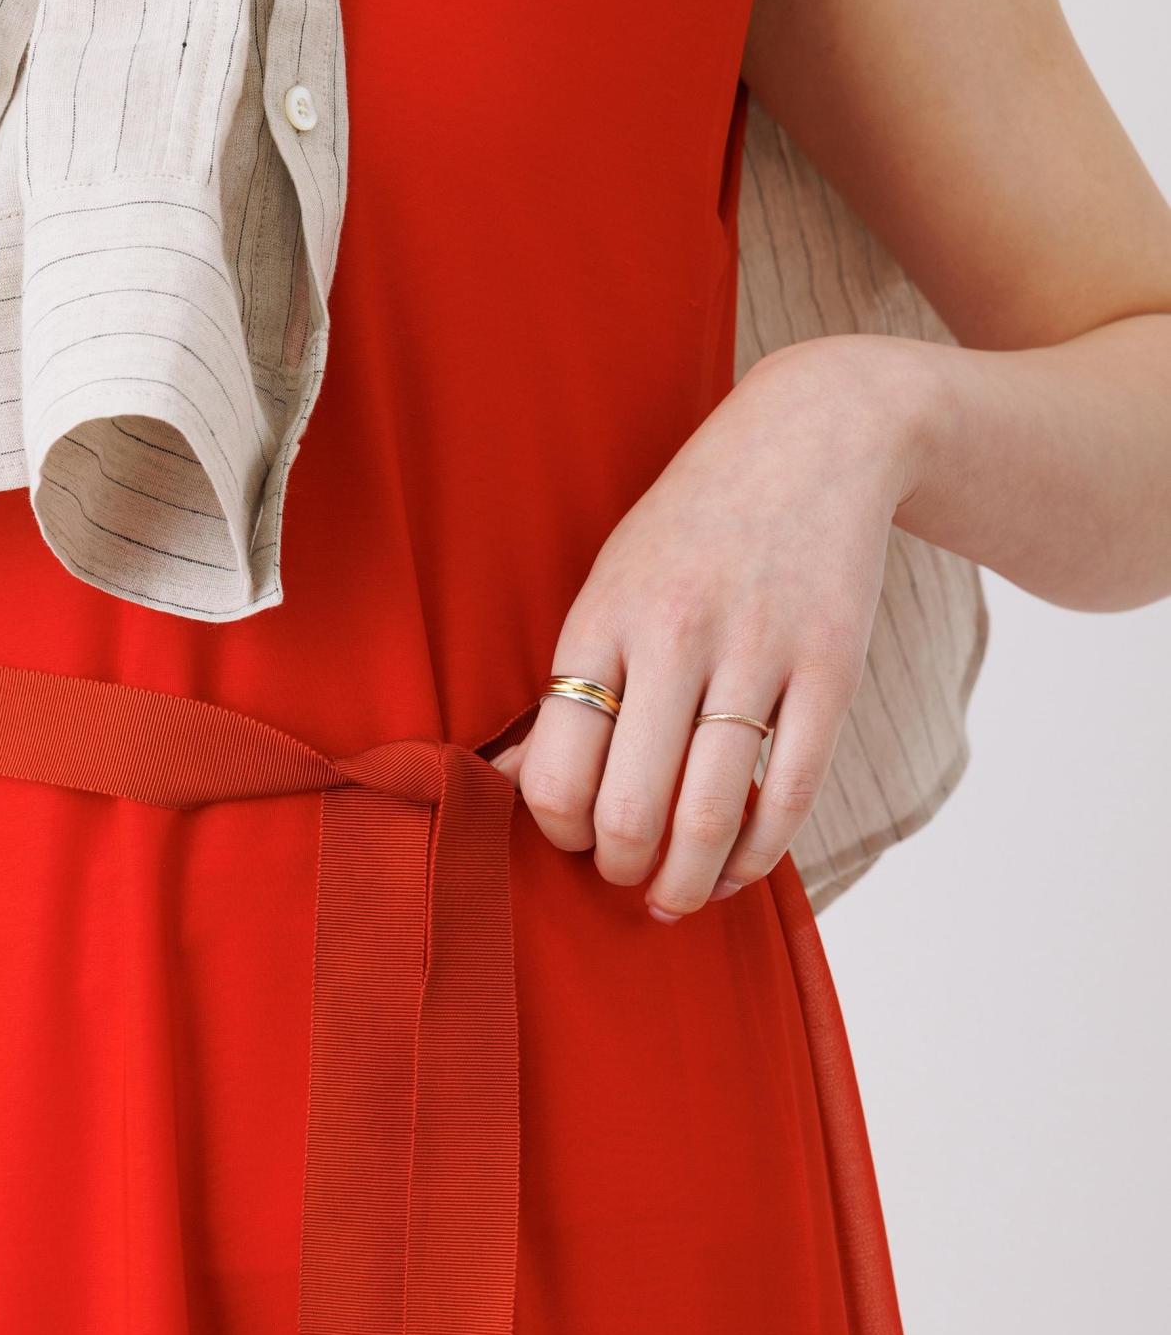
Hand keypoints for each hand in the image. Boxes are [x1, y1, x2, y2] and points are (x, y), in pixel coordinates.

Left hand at [492, 335, 934, 918]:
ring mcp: (759, 655)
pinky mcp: (831, 671)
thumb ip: (566, 684)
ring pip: (710, 817)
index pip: (556, 773)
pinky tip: (735, 870)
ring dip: (685, 883)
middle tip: (623, 875)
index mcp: (602, 621)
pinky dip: (757, 857)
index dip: (558, 833)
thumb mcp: (608, 585)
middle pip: (630, 811)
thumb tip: (502, 781)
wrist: (814, 439)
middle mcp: (676, 638)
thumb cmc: (691, 529)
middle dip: (620, 870)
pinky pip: (789, 797)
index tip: (573, 838)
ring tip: (674, 895)